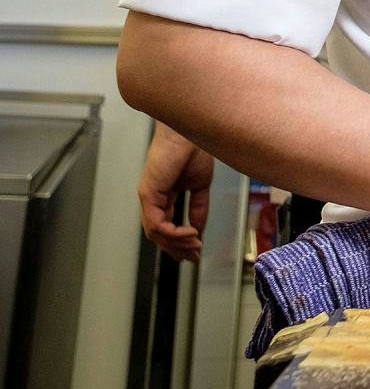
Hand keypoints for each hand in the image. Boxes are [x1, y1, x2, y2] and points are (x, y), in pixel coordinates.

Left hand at [138, 123, 212, 261]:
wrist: (191, 131)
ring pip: (155, 233)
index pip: (166, 225)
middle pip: (158, 234)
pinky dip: (173, 233)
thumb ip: (198, 207)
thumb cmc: (195, 149)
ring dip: (176, 243)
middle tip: (193, 257)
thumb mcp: (200, 185)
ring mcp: (148, 197)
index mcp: (164, 194)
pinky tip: (190, 233)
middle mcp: (152, 198)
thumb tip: (198, 228)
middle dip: (176, 248)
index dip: (179, 241)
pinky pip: (157, 224)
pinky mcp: (148, 194)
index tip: (194, 251)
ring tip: (195, 246)